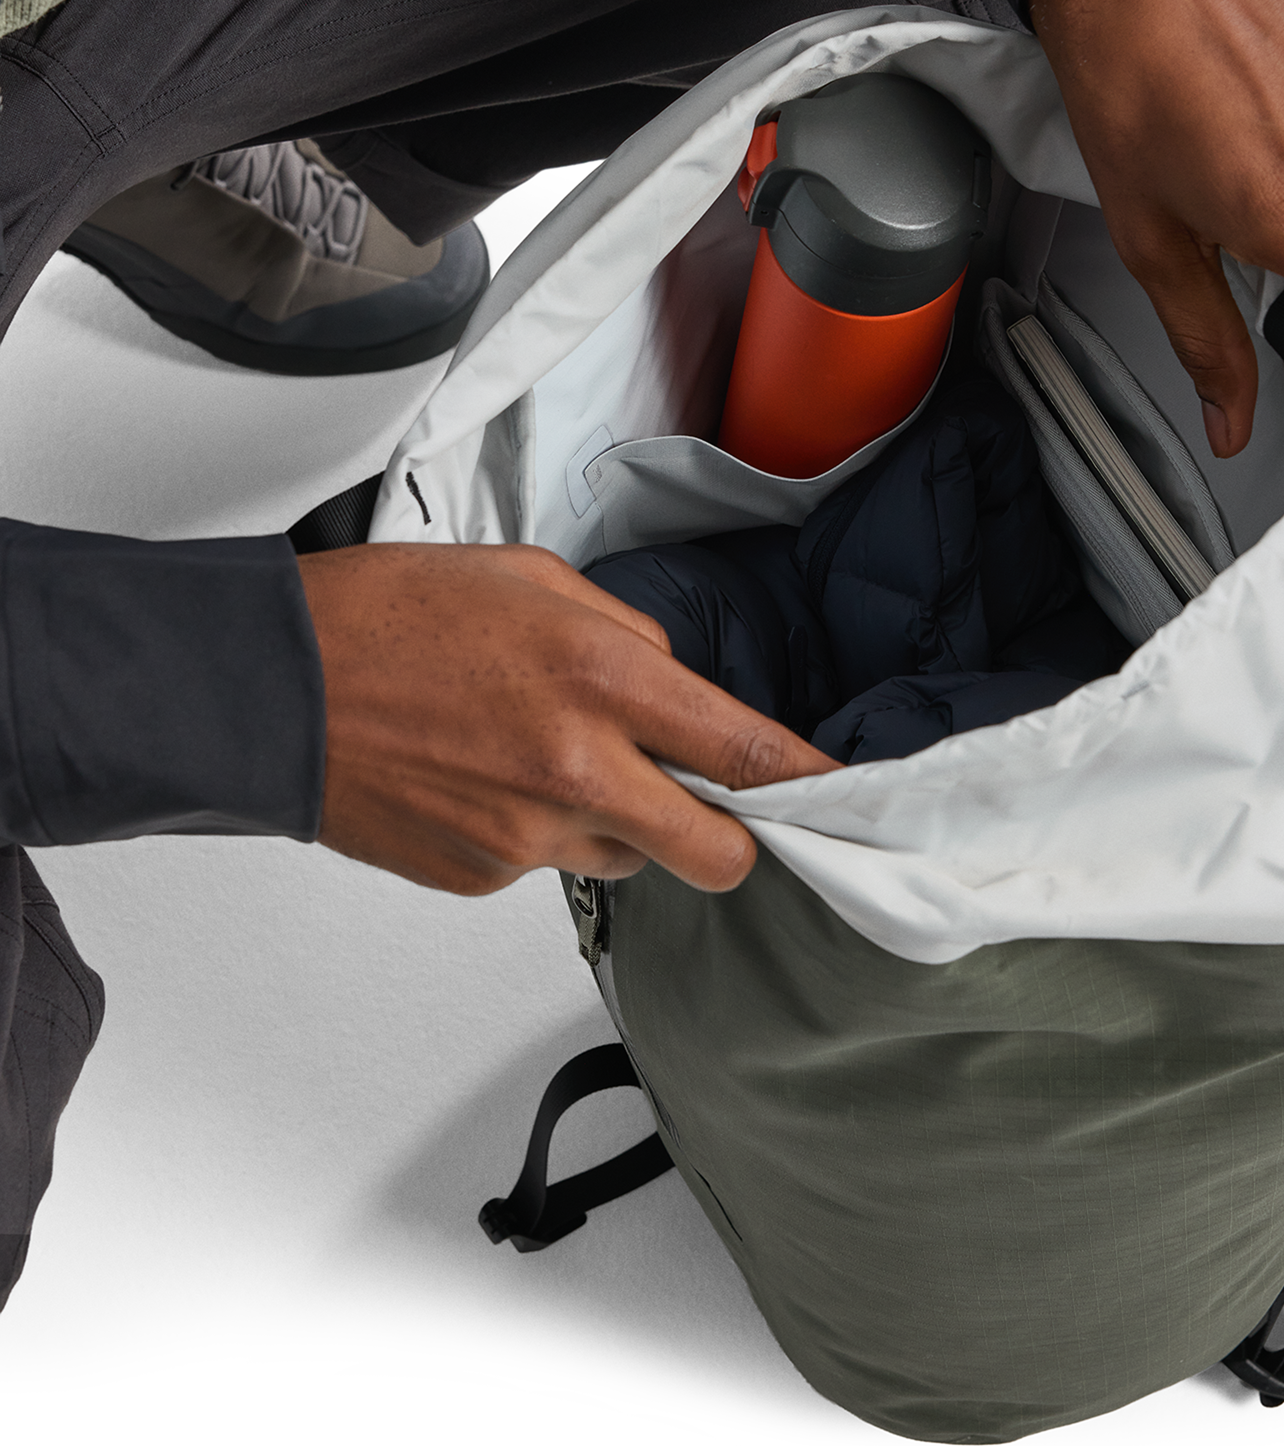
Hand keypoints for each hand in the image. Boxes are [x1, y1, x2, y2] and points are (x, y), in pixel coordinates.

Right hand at [299, 543, 837, 895]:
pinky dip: (537, 830)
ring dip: (615, 819)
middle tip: (710, 807)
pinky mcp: (480, 878)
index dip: (805, 782)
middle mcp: (576, 770)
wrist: (274, 686)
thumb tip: (671, 683)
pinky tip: (482, 776)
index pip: (743, 751)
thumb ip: (623, 635)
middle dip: (730, 839)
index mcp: (599, 678)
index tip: (836, 796)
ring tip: (538, 753)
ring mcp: (526, 837)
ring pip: (624, 855)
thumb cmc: (389, 615)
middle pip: (713, 852)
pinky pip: (546, 864)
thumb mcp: (531, 578)